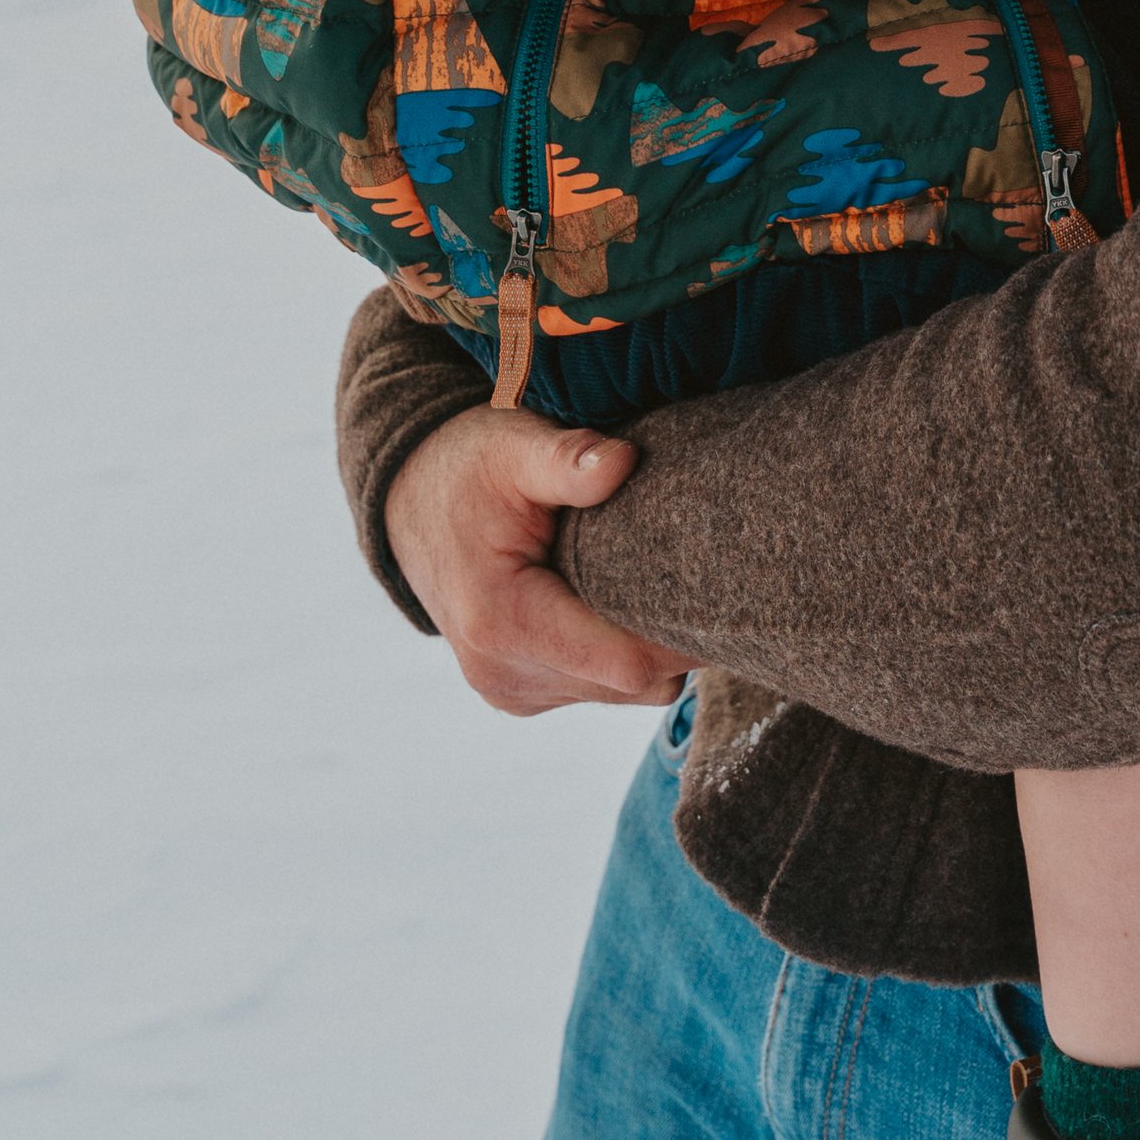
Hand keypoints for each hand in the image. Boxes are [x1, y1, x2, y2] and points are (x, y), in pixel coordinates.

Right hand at [384, 407, 692, 716]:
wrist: (410, 501)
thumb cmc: (466, 468)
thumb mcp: (513, 447)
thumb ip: (568, 460)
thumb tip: (623, 462)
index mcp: (503, 624)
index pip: (625, 663)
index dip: (683, 636)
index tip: (729, 593)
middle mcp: (504, 673)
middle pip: (631, 684)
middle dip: (675, 640)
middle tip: (718, 581)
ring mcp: (511, 690)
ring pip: (620, 692)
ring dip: (650, 650)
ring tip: (671, 585)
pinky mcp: (521, 691)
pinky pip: (598, 688)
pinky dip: (620, 653)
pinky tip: (627, 601)